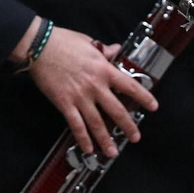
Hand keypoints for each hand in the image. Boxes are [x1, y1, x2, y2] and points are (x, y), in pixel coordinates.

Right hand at [21, 24, 157, 158]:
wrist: (40, 46)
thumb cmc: (62, 41)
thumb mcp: (88, 42)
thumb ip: (103, 50)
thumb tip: (115, 49)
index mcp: (103, 69)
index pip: (130, 86)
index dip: (144, 97)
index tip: (153, 106)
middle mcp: (95, 85)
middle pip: (116, 110)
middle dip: (128, 126)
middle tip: (135, 137)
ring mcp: (80, 96)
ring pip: (97, 123)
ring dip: (106, 139)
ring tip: (113, 151)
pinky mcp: (64, 103)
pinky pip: (76, 125)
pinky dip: (83, 138)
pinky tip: (88, 148)